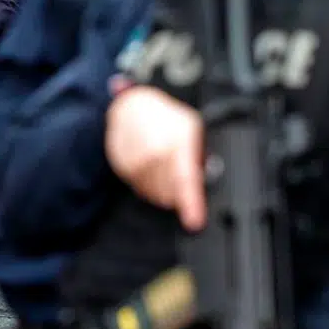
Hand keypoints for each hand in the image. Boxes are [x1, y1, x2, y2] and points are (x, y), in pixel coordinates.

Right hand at [105, 85, 205, 230]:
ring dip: (163, 190)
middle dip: (179, 193)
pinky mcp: (124, 168)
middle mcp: (155, 155)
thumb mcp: (191, 128)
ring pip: (154, 193)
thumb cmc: (164, 117)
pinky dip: (149, 184)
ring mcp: (137, 162)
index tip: (193, 221)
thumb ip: (198, 154)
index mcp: (177, 143)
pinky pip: (140, 188)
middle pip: (170, 193)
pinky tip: (152, 169)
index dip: (191, 204)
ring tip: (165, 170)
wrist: (132, 107)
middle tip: (181, 179)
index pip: (185, 180)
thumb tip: (203, 178)